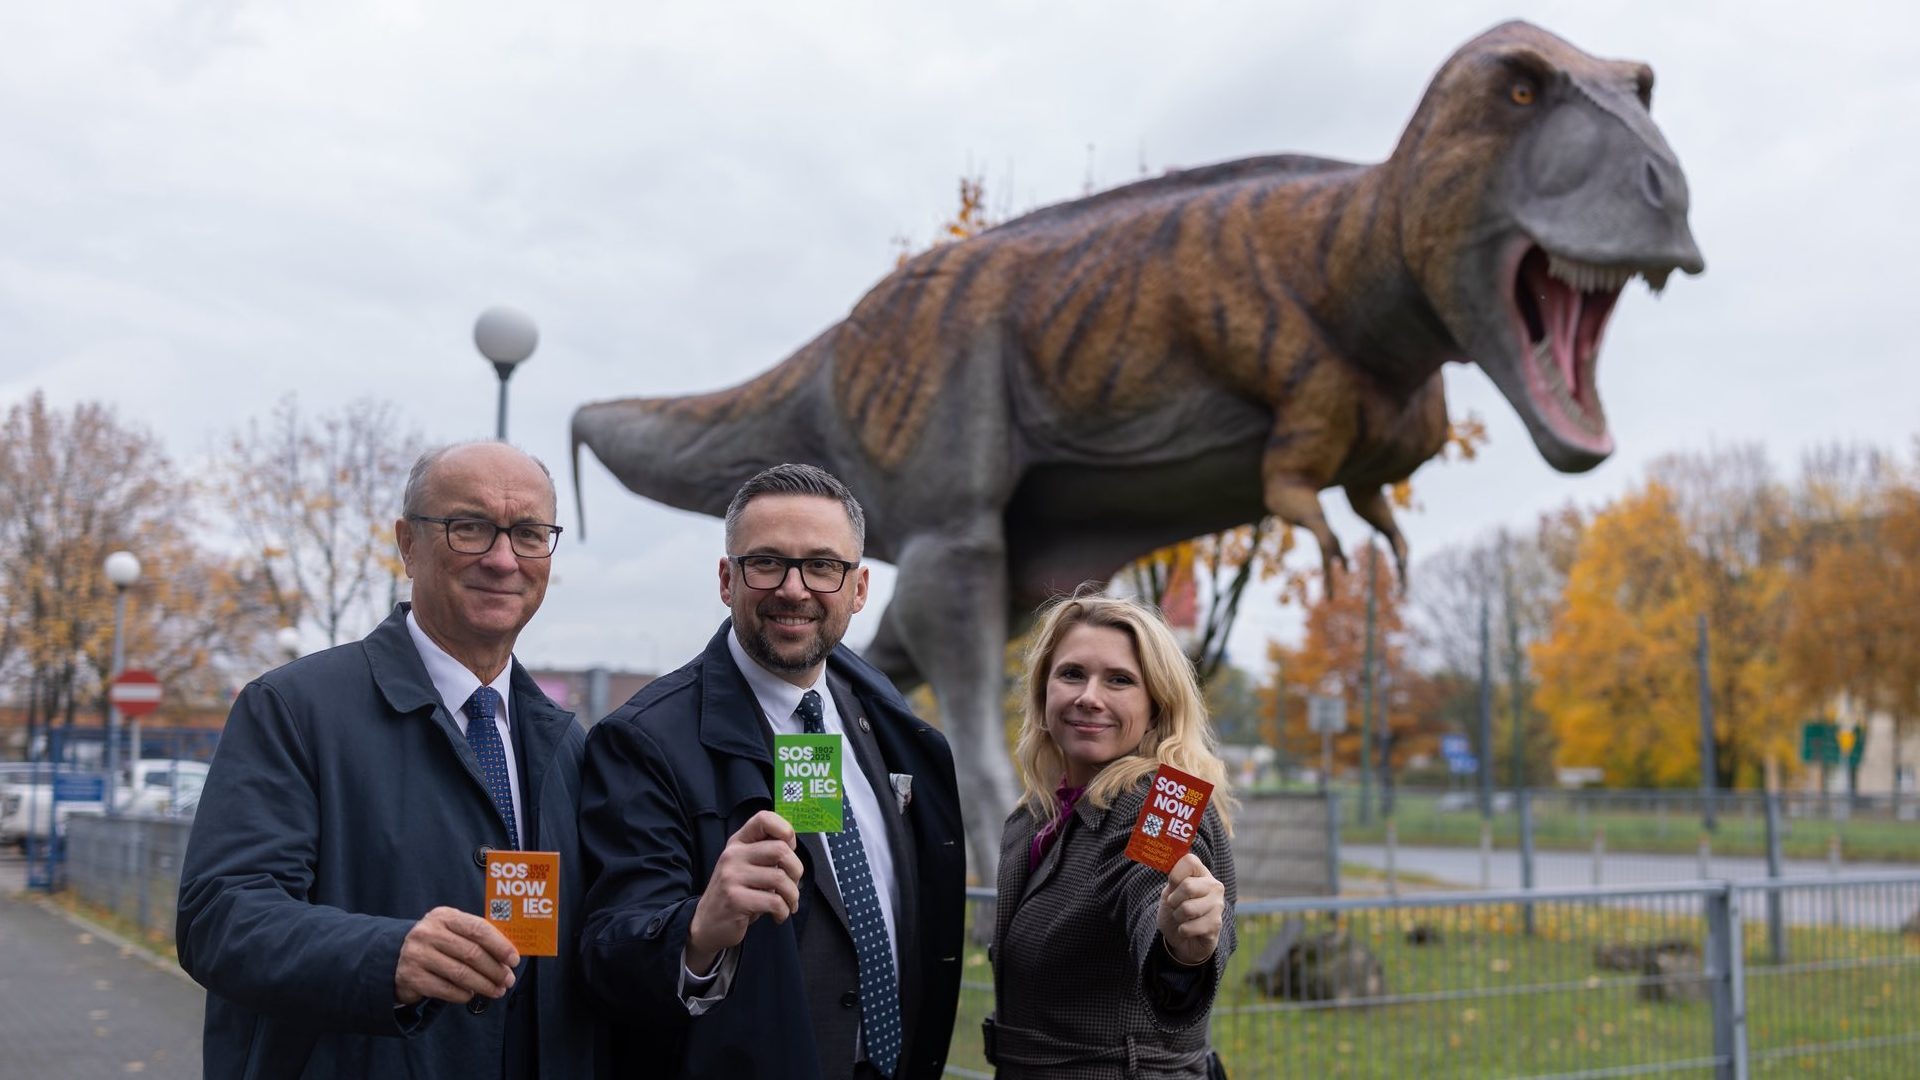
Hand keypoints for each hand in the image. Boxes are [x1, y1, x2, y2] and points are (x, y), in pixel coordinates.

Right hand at [394, 906, 519, 1004]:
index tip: (514, 960)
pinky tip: (471, 995)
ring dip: (484, 985)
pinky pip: (445, 989)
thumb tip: (509, 957)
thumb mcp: (453, 932)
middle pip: (471, 953)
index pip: (478, 929)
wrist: (397, 958)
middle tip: (508, 980)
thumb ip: (477, 938)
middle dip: (495, 969)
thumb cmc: (438, 944)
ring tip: (497, 991)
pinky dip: (463, 994)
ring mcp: (417, 955)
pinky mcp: (411, 977)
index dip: (500, 945)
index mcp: (444, 916)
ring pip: (460, 973)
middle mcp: (428, 932)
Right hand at [686, 810, 803, 972]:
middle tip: (793, 885)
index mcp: (738, 843)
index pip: (764, 819)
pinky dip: (783, 911)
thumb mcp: (746, 867)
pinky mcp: (735, 899)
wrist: (706, 924)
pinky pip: (774, 901)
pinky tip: (778, 915)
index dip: (786, 830)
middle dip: (796, 870)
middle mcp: (733, 855)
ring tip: (788, 904)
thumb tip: (793, 846)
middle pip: (780, 850)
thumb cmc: (735, 894)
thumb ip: (765, 854)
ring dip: (792, 896)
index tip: (790, 849)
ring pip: (780, 878)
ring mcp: (732, 876)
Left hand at [1156, 852, 1224, 966]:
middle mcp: (1214, 886)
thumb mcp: (1169, 892)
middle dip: (1173, 900)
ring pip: (1187, 909)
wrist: (1183, 937)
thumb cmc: (1176, 910)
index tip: (1172, 884)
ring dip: (1178, 917)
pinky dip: (1182, 931)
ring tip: (1183, 918)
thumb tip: (1168, 861)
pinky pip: (1189, 927)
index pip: (1190, 861)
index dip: (1175, 874)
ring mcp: (1218, 905)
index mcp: (1202, 873)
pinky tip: (1189, 930)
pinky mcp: (1216, 925)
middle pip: (1187, 886)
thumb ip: (1172, 879)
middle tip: (1175, 906)